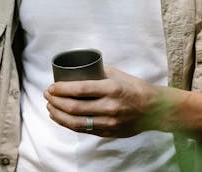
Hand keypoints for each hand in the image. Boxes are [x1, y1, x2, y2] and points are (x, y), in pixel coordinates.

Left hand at [44, 66, 163, 137]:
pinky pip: (83, 130)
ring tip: (50, 108)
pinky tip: (61, 118)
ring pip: (76, 122)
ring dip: (58, 115)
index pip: (80, 89)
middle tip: (47, 96)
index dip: (62, 89)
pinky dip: (68, 124)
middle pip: (74, 107)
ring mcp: (108, 122)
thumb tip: (78, 70)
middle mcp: (109, 106)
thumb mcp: (118, 75)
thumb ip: (98, 73)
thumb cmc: (135, 88)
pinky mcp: (108, 132)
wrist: (153, 109)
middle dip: (56, 101)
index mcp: (112, 89)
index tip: (51, 87)